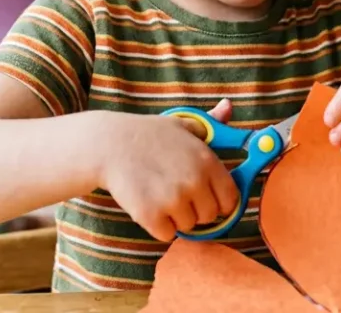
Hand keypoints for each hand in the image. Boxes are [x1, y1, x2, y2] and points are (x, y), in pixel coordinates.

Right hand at [98, 99, 238, 241]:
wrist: (109, 145)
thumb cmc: (148, 134)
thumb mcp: (182, 124)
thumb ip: (211, 122)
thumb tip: (228, 106)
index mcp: (207, 161)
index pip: (230, 199)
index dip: (219, 201)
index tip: (205, 197)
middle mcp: (194, 182)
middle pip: (209, 216)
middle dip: (195, 209)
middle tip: (175, 193)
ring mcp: (173, 200)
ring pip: (187, 226)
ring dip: (175, 217)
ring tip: (159, 195)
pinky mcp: (151, 215)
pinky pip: (166, 234)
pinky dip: (158, 226)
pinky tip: (147, 205)